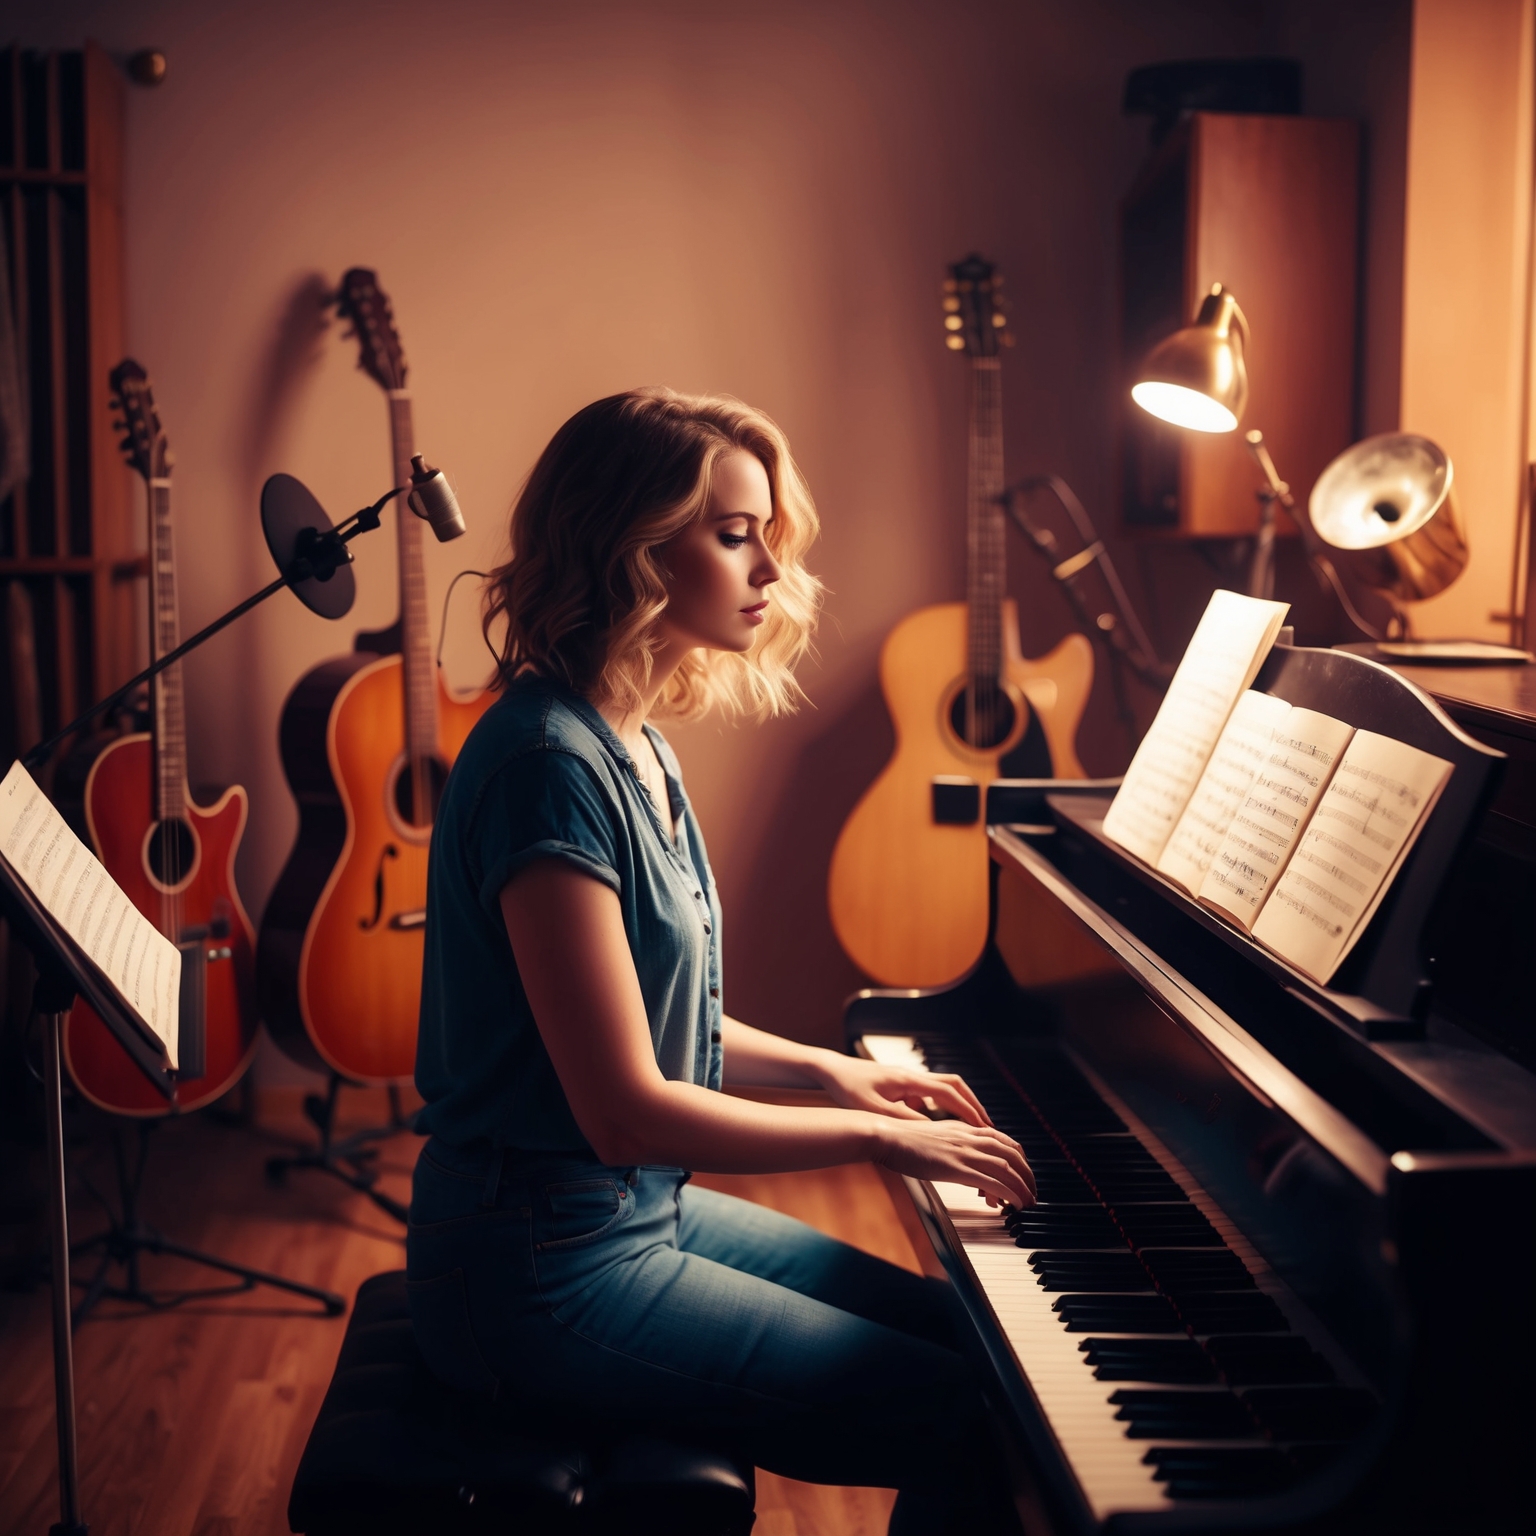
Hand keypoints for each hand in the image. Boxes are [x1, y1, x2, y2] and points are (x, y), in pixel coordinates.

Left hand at [811, 1053, 992, 1125]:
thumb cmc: (848, 1087)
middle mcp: (912, 1077)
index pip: (949, 1093)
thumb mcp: (875, 1110)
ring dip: (958, 1105)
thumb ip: (904, 1120)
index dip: (969, 1110)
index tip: (984, 1128)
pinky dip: (939, 1108)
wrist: (831, 1070)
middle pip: (954, 1085)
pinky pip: (928, 1095)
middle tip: (987, 1126)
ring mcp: (907, 1080)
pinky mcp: (900, 1086)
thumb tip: (932, 1132)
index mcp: (909, 1080)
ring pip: (942, 1089)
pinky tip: (935, 1126)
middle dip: (973, 1104)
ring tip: (969, 1128)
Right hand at [872, 1118, 1036, 1208]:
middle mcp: (970, 1137)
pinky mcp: (957, 1168)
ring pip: (1008, 1168)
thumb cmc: (904, 1140)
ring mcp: (964, 1152)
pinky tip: (1015, 1204)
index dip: (1019, 1158)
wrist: (888, 1136)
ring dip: (1023, 1187)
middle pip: (1013, 1154)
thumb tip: (964, 1166)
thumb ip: (954, 1148)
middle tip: (1032, 1192)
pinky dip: (1010, 1193)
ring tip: (1029, 1202)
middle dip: (1028, 1174)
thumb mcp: (936, 1139)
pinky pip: (993, 1182)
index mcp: (965, 1129)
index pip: (1004, 1141)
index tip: (1024, 1173)